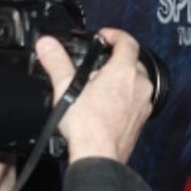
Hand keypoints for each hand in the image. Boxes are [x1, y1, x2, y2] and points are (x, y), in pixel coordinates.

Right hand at [35, 28, 152, 163]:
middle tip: (98, 63)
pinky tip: (107, 104)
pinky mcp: (142, 118)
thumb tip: (47, 44)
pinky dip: (125, 96)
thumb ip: (56, 62)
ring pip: (137, 81)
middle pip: (134, 61)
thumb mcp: (65, 87)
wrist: (99, 155)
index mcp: (124, 72)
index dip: (115, 35)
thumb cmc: (87, 125)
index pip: (128, 42)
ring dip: (122, 78)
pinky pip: (136, 99)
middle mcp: (140, 85)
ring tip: (100, 85)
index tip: (105, 36)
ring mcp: (144, 103)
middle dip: (116, 58)